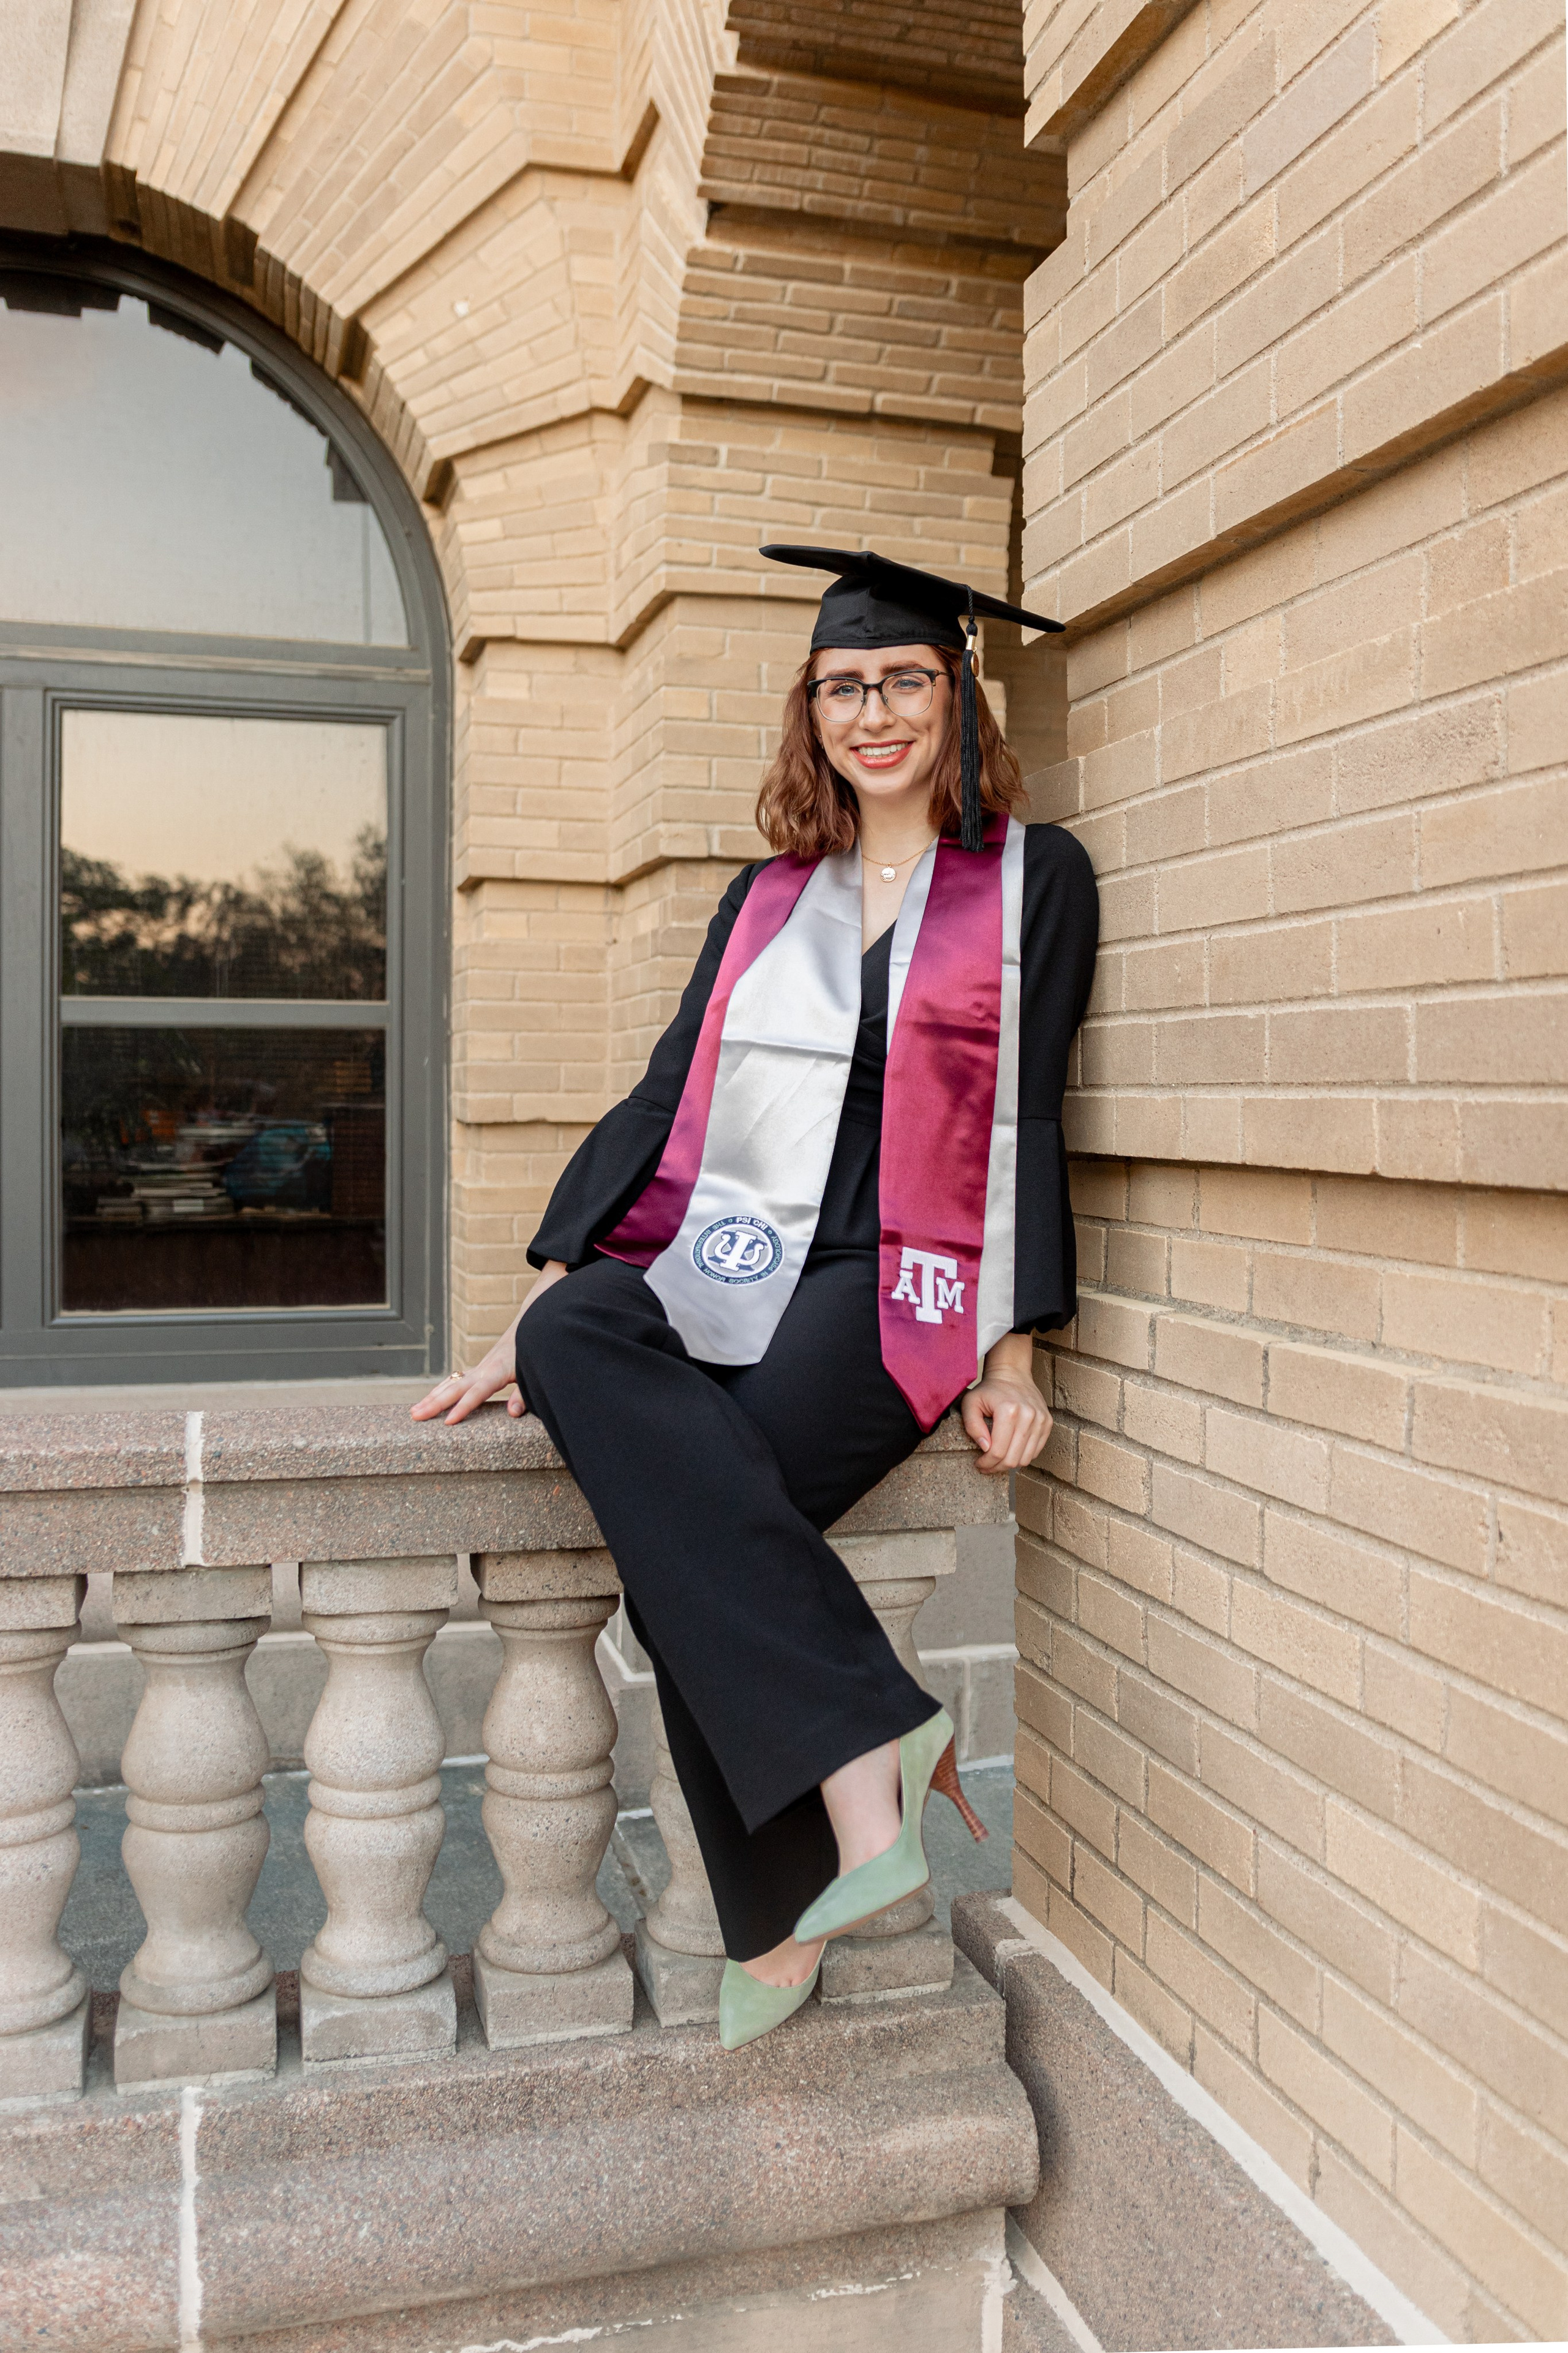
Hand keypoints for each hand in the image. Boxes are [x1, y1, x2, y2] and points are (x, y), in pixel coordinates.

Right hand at [410, 1261, 568, 1425]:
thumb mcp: (534, 1373)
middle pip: (454, 1388)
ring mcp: (480, 1368)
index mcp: (497, 1372)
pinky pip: (456, 1380)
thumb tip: (513, 1413)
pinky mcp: (480, 1368)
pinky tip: (432, 1399)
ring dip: (432, 1397)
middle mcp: (484, 1369)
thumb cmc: (535, 1351)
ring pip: (451, 1383)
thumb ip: (524, 1394)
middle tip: (415, 1416)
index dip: (462, 1408)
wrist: (534, 1322)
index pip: (476, 1394)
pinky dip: (442, 1390)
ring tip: (414, 1412)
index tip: (447, 1422)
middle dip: (434, 1403)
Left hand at [961, 1332, 1051, 1474]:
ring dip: (1010, 1464)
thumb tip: (985, 1448)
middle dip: (997, 1467)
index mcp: (1008, 1411)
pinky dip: (1022, 1456)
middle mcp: (1028, 1416)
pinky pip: (1036, 1451)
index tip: (979, 1464)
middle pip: (1013, 1459)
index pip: (998, 1451)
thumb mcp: (970, 1403)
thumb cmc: (989, 1390)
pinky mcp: (1047, 1423)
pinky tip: (1011, 1450)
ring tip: (998, 1460)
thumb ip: (972, 1426)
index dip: (986, 1463)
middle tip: (986, 1466)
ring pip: (1026, 1458)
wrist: (1012, 1374)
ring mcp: (1041, 1420)